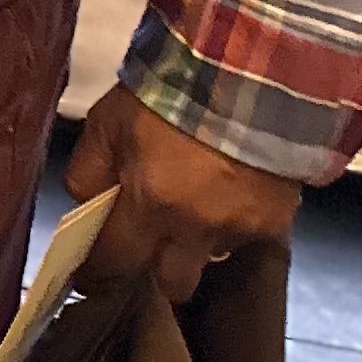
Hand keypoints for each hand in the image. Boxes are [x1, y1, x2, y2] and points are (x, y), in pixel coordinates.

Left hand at [67, 84, 302, 301]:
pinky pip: (246, 238)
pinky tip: (228, 192)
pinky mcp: (276, 222)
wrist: (247, 76)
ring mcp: (240, 229)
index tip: (90, 281)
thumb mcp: (108, 122)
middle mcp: (196, 230)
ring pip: (211, 258)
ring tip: (195, 207)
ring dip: (197, 243)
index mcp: (150, 206)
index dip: (99, 276)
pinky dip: (233, 222)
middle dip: (157, 272)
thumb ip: (89, 171)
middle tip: (149, 248)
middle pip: (173, 285)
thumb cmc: (168, 95)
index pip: (116, 262)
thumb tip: (86, 205)